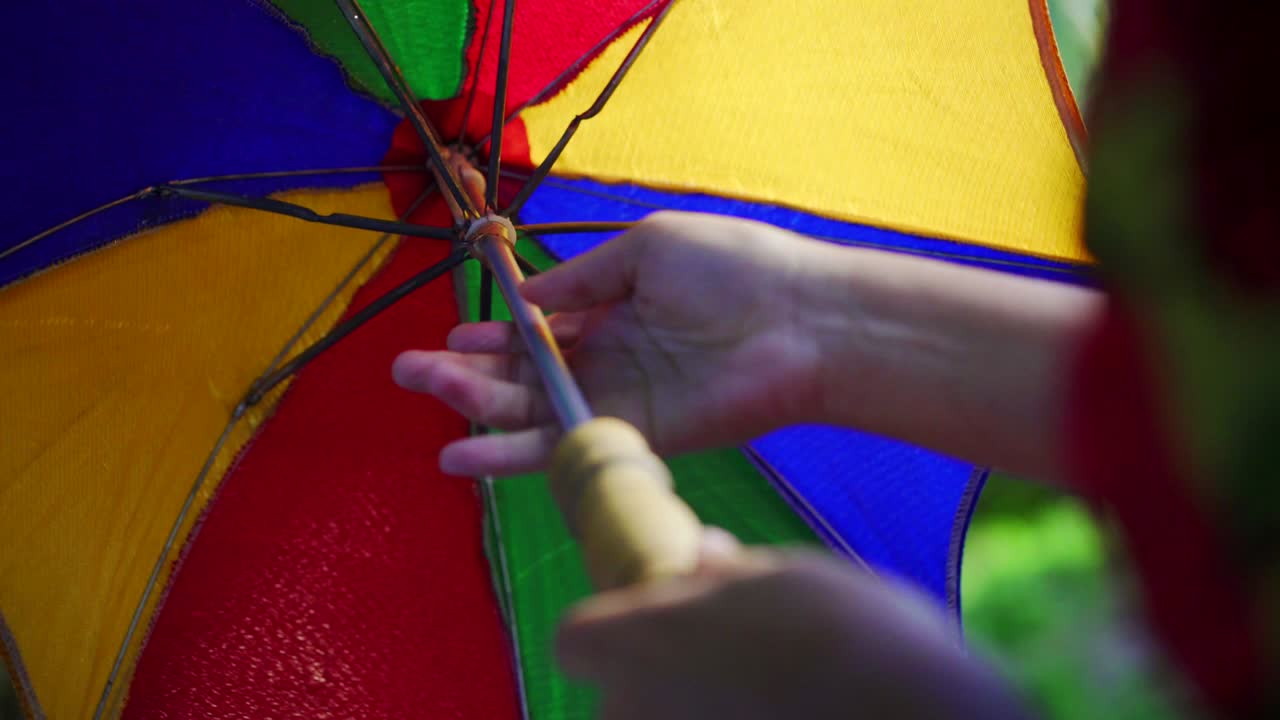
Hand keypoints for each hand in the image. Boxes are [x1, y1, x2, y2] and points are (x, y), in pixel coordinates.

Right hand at [393, 211, 829, 475]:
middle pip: (522, 374)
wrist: (801, 320)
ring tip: (422, 395)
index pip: (539, 329)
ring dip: (473, 407)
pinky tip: (461, 452)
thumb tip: (526, 298)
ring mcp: (617, 400)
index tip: (454, 331)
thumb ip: (583, 280)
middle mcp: (608, 359)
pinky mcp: (631, 437)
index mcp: (613, 309)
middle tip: (408, 368)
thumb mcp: (645, 247)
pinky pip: (561, 447)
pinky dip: (509, 453)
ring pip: (530, 411)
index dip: (495, 333)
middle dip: (465, 371)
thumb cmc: (734, 267)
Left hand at [557, 537, 1030, 719]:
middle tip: (737, 671)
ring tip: (772, 705)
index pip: (576, 641)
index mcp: (637, 639)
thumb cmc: (849, 638)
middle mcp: (633, 712)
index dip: (613, 632)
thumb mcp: (787, 580)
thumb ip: (727, 579)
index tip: (662, 623)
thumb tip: (704, 556)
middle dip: (665, 688)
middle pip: (621, 702)